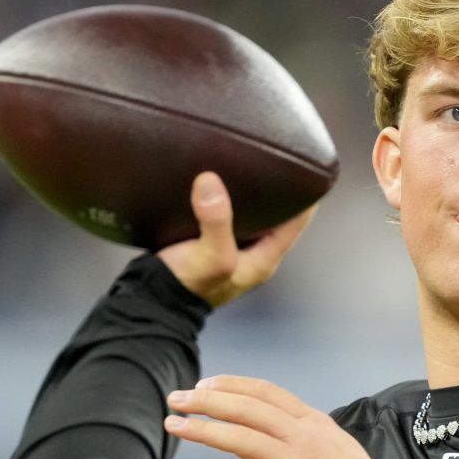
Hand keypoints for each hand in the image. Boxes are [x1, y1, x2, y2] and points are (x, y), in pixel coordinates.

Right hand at [157, 171, 315, 307]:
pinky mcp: (211, 243)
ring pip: (252, 215)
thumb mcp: (210, 255)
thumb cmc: (187, 286)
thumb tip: (210, 182)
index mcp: (264, 259)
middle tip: (273, 159)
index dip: (304, 196)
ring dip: (251, 195)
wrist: (153, 300)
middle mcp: (253, 254)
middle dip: (276, 191)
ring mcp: (232, 250)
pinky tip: (221, 183)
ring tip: (250, 165)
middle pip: (276, 216)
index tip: (302, 168)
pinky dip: (229, 201)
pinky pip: (229, 217)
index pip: (297, 221)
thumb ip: (215, 221)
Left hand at [163, 375, 409, 458]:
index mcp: (315, 424)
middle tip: (177, 399)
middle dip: (206, 400)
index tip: (205, 384)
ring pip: (238, 438)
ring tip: (173, 426)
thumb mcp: (341, 451)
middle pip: (246, 408)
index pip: (267, 393)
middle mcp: (302, 438)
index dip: (232, 385)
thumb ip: (311, 438)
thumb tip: (283, 434)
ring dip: (200, 430)